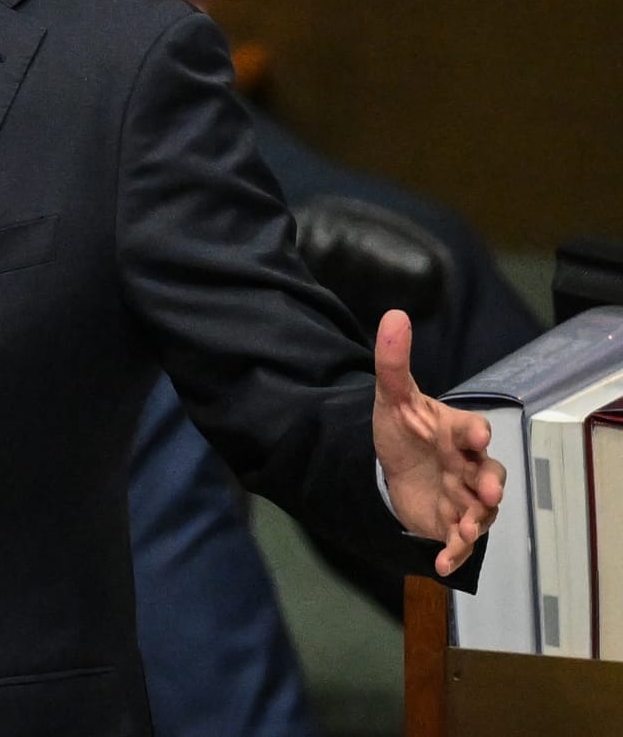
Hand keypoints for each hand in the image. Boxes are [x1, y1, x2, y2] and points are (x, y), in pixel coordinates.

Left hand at [372, 309, 505, 575]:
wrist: (394, 467)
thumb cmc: (404, 429)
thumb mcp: (391, 396)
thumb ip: (392, 362)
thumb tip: (393, 315)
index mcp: (456, 432)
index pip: (471, 429)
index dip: (475, 432)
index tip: (475, 433)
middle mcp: (468, 464)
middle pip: (488, 473)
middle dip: (490, 482)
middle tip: (487, 491)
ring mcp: (464, 496)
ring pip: (479, 511)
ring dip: (475, 521)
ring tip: (463, 529)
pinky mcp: (453, 522)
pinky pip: (460, 541)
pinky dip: (454, 553)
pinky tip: (442, 565)